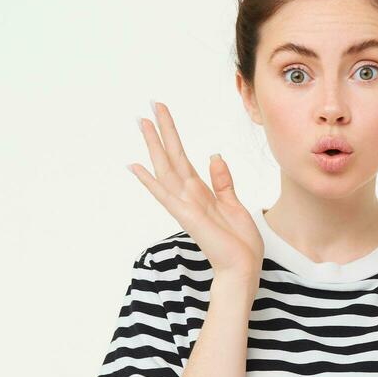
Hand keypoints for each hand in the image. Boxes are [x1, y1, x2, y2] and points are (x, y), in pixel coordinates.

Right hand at [128, 101, 264, 280]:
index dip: (172, 135)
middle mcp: (188, 196)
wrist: (243, 268)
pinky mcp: (187, 217)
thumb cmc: (239, 244)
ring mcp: (185, 206)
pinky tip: (135, 166)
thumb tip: (213, 156)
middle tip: (147, 108)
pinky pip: (165, 195)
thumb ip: (222, 181)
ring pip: (165, 169)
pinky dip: (149, 181)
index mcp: (200, 193)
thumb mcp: (234, 204)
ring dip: (153, 145)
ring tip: (142, 123)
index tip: (162, 113)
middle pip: (170, 158)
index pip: (182, 158)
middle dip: (161, 132)